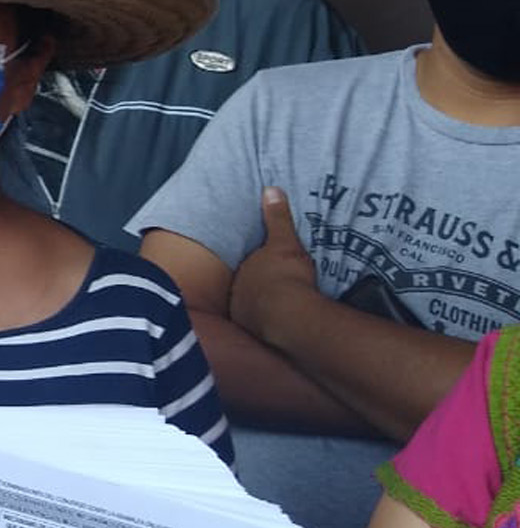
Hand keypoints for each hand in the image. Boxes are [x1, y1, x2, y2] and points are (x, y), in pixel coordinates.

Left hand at [230, 187, 321, 345]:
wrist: (290, 316)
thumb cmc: (285, 277)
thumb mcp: (284, 243)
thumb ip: (276, 218)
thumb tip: (270, 189)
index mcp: (243, 274)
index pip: (248, 269)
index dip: (259, 268)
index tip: (270, 271)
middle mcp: (237, 296)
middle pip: (247, 291)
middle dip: (257, 291)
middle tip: (276, 292)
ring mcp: (246, 318)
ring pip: (252, 311)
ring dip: (263, 311)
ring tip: (280, 312)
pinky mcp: (259, 337)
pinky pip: (265, 329)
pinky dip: (273, 327)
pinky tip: (285, 329)